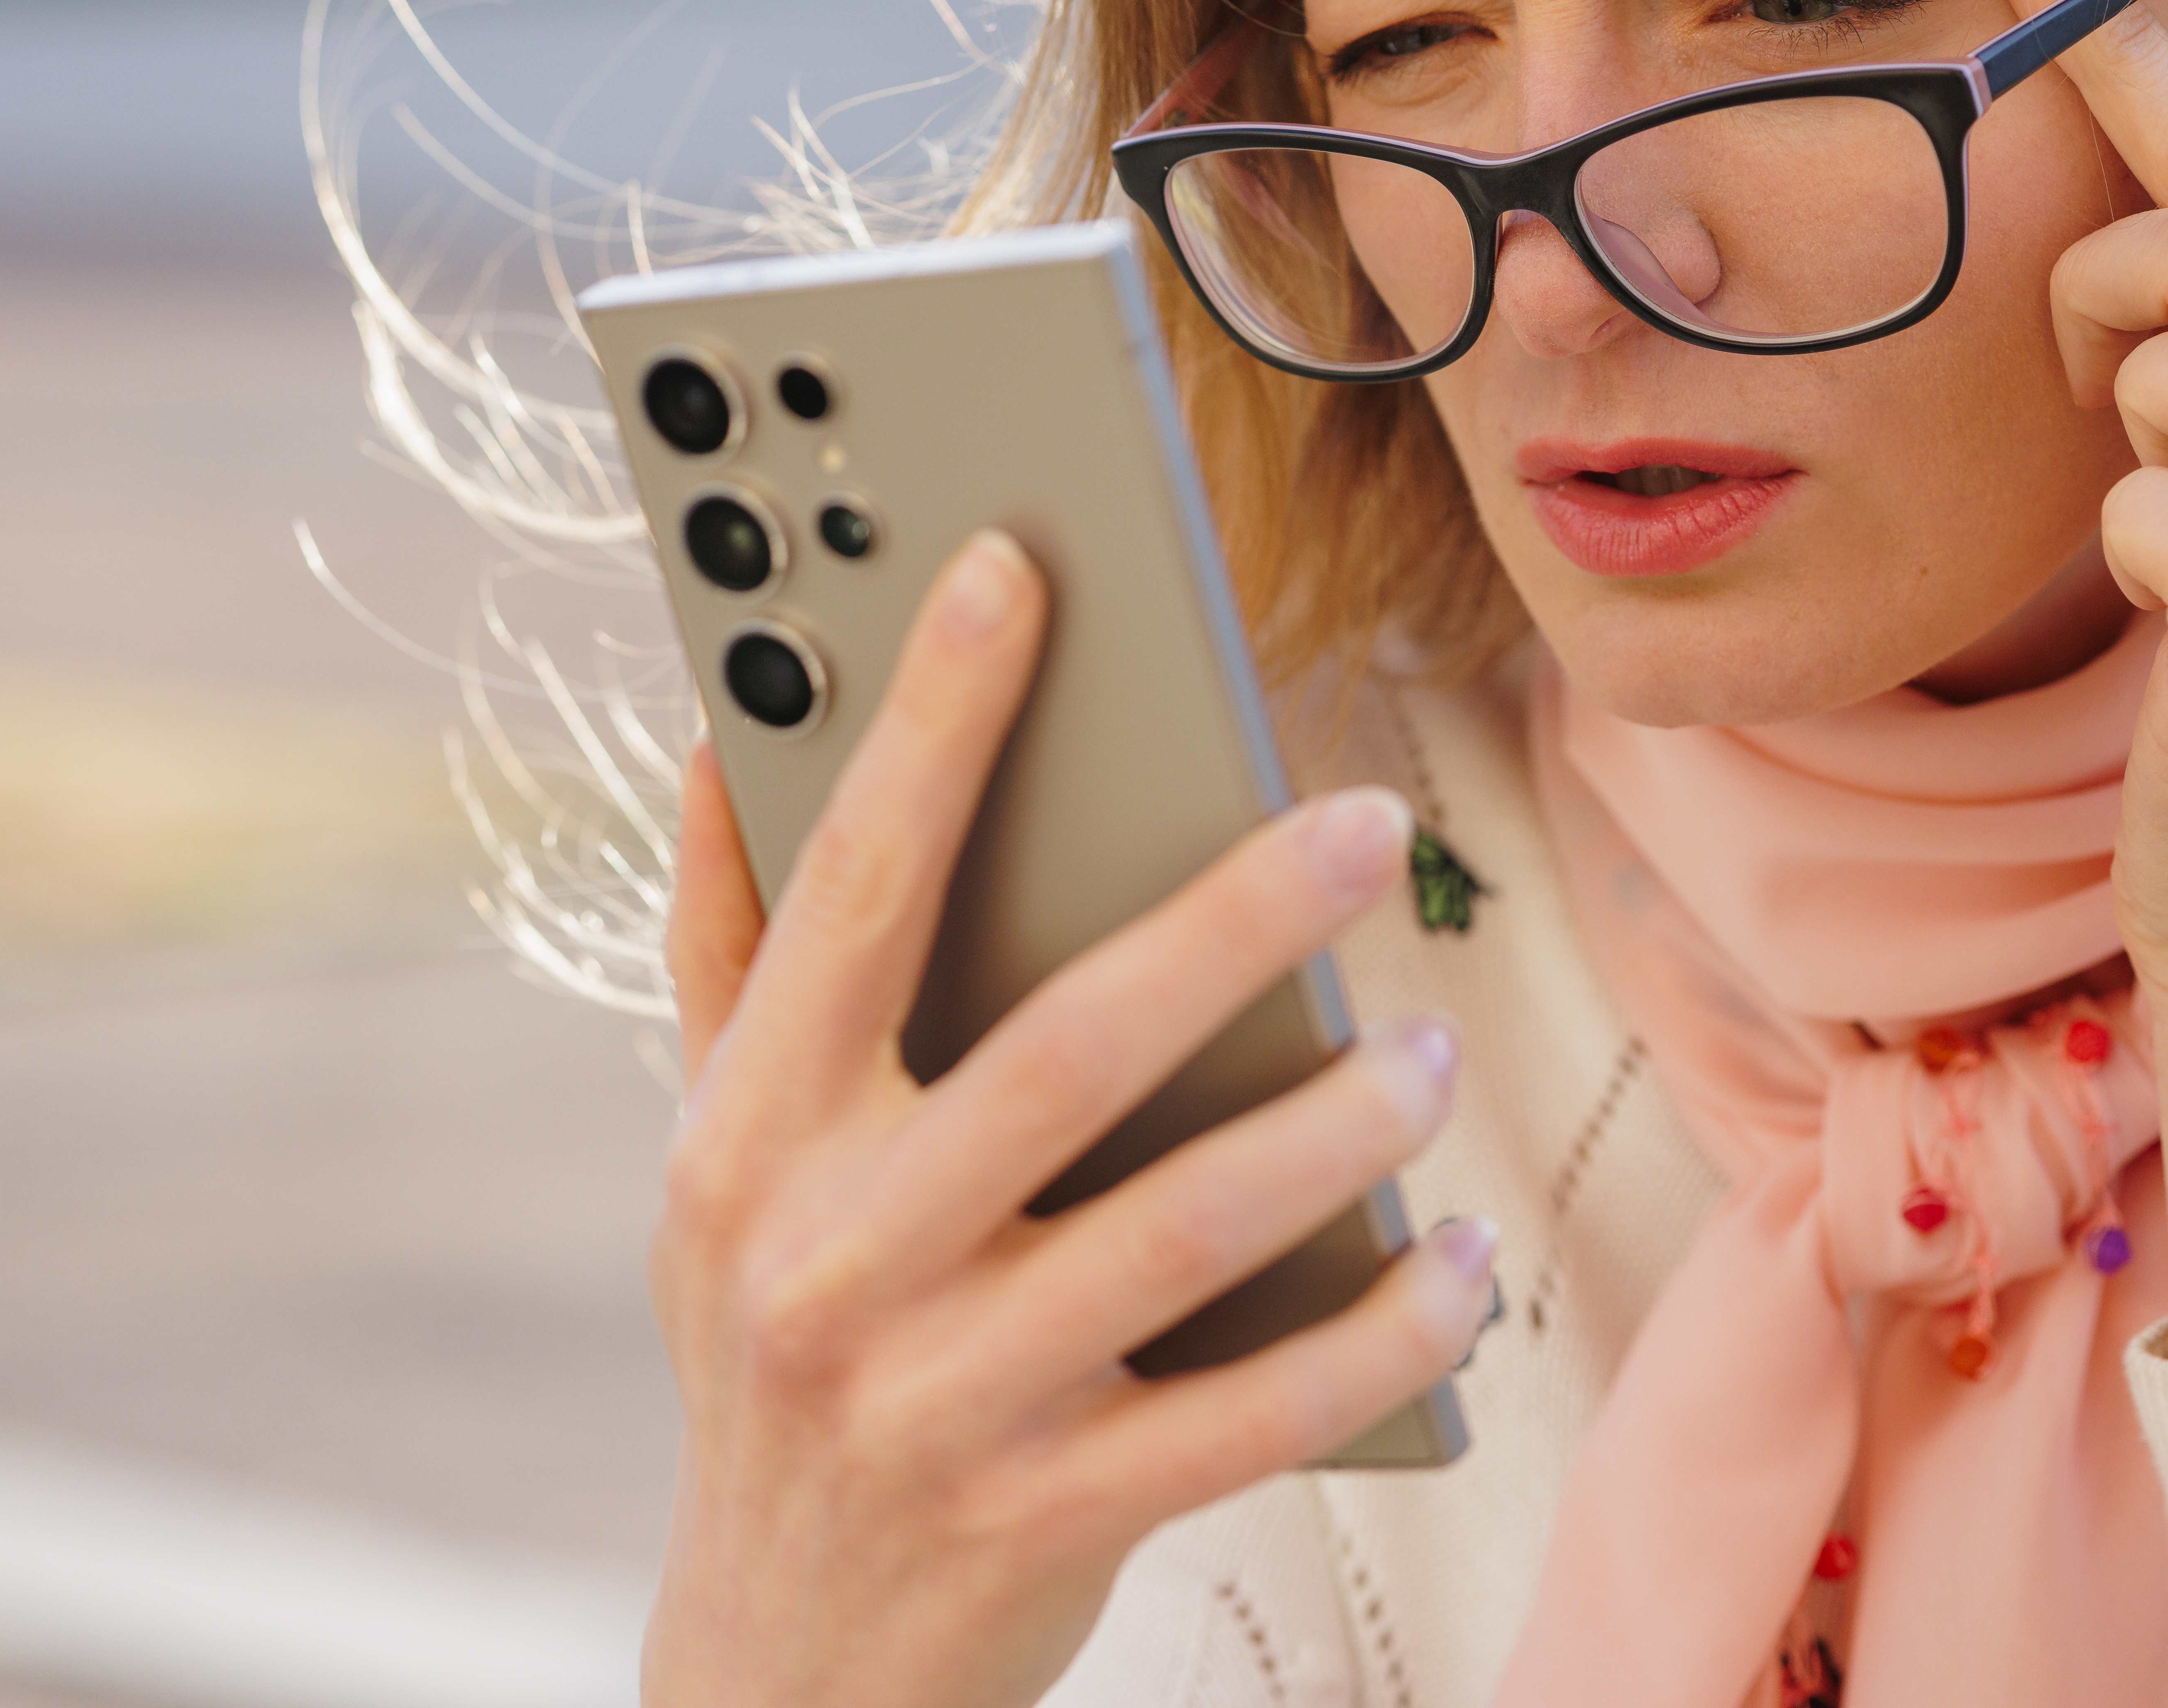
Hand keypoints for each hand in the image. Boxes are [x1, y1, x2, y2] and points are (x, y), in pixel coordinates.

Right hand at [642, 529, 1495, 1707]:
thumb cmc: (768, 1351)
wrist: (779, 1663)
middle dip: (1229, 919)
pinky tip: (1454, 1256)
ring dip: (1332, 1126)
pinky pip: (1252, 1407)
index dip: (934, 723)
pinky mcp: (1049, 1516)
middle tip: (1360, 823)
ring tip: (1425, 1048)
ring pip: (1179, 1228)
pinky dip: (1372, 1327)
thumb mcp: (713, 1167)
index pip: (853, 891)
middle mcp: (831, 1258)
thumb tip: (714, 741)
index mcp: (752, 1138)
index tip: (1017, 569)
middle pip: (1064, 1049)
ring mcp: (941, 1399)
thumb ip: (723, 959)